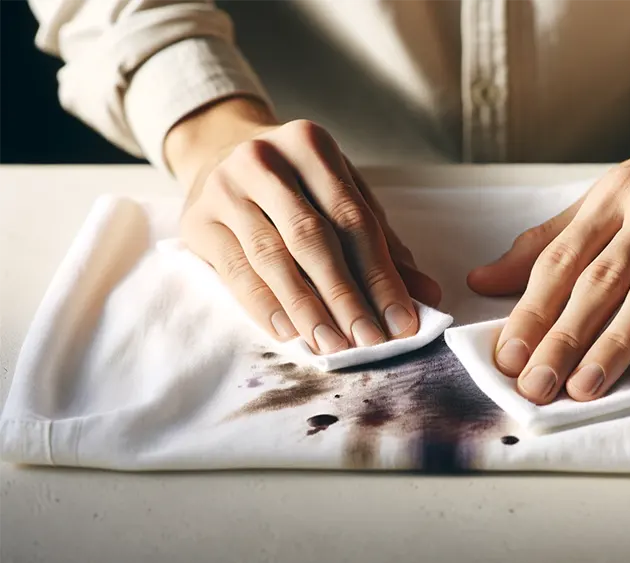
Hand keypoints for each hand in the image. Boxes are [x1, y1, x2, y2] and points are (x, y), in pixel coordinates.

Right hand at [166, 97, 440, 352]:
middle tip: (370, 341)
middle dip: (346, 297)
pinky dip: (265, 306)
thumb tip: (427, 295)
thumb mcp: (341, 196)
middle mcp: (264, 159)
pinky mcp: (196, 221)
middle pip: (313, 239)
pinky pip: (236, 271)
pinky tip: (290, 332)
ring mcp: (224, 188)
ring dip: (307, 308)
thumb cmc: (296, 183)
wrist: (218, 152)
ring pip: (273, 258)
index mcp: (311, 144)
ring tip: (334, 346)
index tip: (402, 320)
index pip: (354, 219)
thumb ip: (382, 245)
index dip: (381, 274)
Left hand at [468, 79, 629, 403]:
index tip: (508, 356)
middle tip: (535, 385)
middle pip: (599, 280)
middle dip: (561, 338)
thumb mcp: (618, 196)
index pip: (561, 259)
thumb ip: (553, 240)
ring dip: (613, 344)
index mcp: (616, 195)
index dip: (530, 310)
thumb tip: (483, 281)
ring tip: (583, 389)